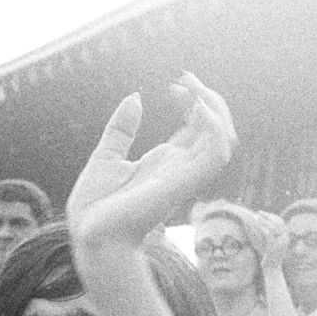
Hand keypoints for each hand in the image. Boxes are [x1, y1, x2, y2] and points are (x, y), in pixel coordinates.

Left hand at [67, 72, 237, 249]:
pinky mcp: (184, 182)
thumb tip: (135, 97)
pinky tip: (197, 107)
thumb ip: (122, 129)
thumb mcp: (106, 156)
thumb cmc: (95, 208)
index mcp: (166, 162)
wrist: (91, 236)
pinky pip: (217, 154)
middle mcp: (182, 168)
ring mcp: (185, 175)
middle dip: (209, 99)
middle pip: (217, 130)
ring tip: (193, 87)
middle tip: (185, 79)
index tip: (173, 85)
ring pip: (225, 139)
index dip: (194, 101)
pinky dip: (214, 127)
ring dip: (215, 108)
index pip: (198, 129)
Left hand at [256, 211, 289, 270]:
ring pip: (273, 227)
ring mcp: (281, 242)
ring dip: (264, 221)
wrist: (272, 268)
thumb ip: (267, 232)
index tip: (262, 213)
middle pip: (277, 222)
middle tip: (258, 212)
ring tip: (256, 218)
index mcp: (286, 236)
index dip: (271, 215)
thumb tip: (259, 220)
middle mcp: (286, 238)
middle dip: (267, 216)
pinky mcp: (275, 246)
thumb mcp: (269, 242)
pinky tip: (257, 225)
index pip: (280, 221)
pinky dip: (263, 228)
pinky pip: (269, 234)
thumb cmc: (269, 255)